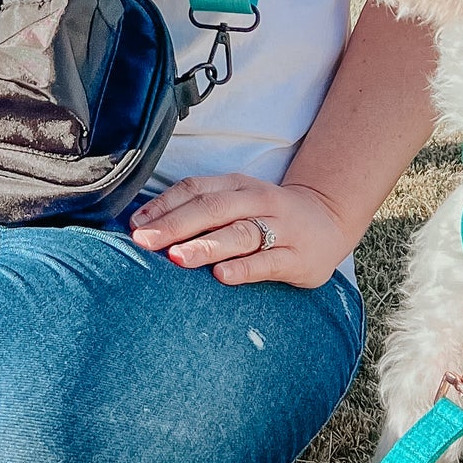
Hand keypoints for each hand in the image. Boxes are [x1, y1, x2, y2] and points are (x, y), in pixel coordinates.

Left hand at [128, 173, 350, 287]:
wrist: (328, 220)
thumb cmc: (267, 215)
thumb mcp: (237, 202)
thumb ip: (200, 210)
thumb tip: (146, 226)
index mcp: (237, 185)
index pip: (195, 189)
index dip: (163, 205)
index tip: (134, 225)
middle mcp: (257, 201)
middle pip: (212, 209)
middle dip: (175, 226)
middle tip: (145, 242)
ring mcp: (280, 228)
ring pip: (239, 233)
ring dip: (206, 245)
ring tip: (178, 258)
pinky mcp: (297, 257)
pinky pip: (268, 262)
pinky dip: (244, 268)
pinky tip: (222, 277)